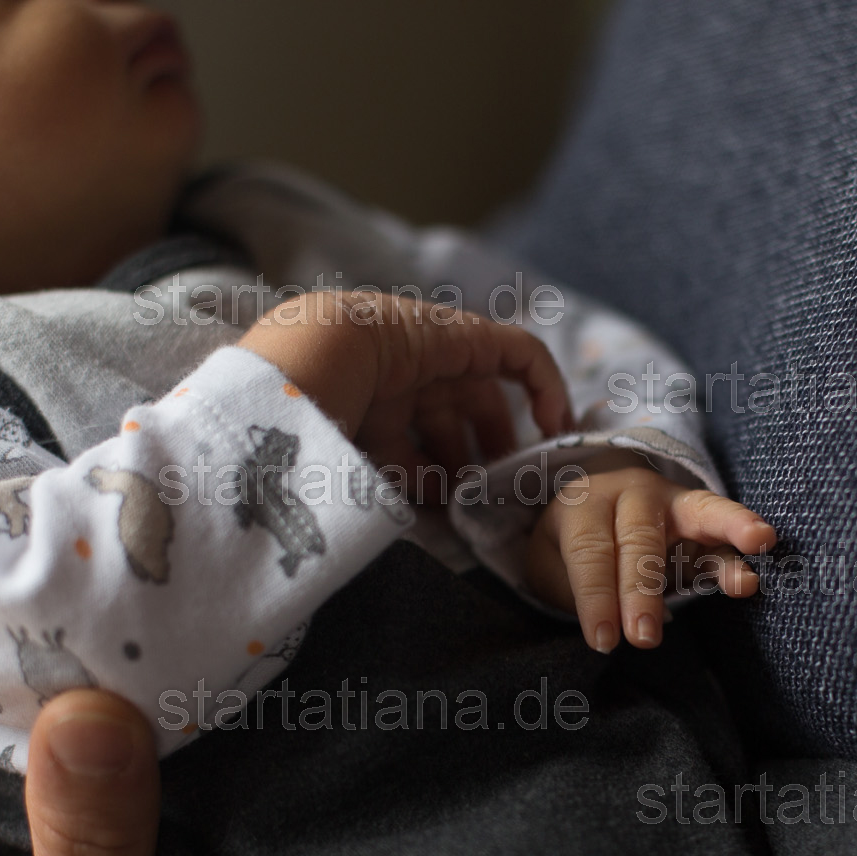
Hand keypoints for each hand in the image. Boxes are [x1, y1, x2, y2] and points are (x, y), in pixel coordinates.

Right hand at [237, 291, 571, 491]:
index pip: (411, 439)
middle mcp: (398, 375)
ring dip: (499, 440)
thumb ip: (377, 489)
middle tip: (487, 500)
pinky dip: (543, 385)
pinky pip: (517, 354)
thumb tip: (411, 521)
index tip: (455, 506)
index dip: (437, 472)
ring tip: (513, 479)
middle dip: (470, 461)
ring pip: (482, 395)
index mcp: (365, 403)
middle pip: (450, 418)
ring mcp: (430, 351)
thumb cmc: (307, 429)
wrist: (302, 368)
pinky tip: (553, 426)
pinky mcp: (464, 333)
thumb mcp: (345, 469)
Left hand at [526, 451, 777, 651]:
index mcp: (585, 504)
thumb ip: (574, 591)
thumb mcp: (551, 565)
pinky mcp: (703, 521)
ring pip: (700, 513)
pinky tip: (750, 579)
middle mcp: (631, 494)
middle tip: (644, 638)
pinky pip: (724, 533)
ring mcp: (674, 502)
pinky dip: (739, 553)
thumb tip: (609, 630)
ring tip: (744, 572)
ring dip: (725, 537)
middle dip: (641, 591)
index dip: (595, 597)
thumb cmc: (571, 545)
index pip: (590, 551)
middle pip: (639, 539)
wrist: (595, 505)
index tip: (603, 640)